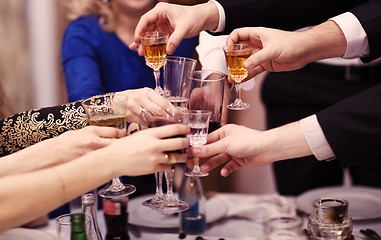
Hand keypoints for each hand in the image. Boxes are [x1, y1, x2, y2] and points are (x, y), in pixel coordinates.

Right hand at [0, 126, 125, 176]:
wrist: (45, 158)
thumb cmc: (58, 146)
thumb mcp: (76, 134)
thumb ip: (91, 134)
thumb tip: (104, 135)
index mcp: (90, 131)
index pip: (115, 131)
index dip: (124, 134)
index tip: (128, 136)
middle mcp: (93, 142)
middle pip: (119, 142)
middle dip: (126, 145)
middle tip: (132, 147)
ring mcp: (93, 154)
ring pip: (114, 154)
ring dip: (121, 155)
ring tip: (125, 157)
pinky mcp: (90, 165)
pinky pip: (105, 164)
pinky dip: (111, 164)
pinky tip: (114, 166)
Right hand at [106, 124, 190, 175]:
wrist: (113, 160)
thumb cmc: (123, 146)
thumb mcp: (139, 134)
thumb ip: (153, 134)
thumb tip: (167, 132)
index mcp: (151, 134)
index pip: (175, 129)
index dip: (185, 129)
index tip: (188, 130)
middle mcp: (155, 145)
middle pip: (180, 142)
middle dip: (187, 142)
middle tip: (187, 142)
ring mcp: (155, 158)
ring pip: (178, 157)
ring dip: (182, 156)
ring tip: (182, 154)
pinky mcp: (154, 169)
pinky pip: (169, 167)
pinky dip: (170, 165)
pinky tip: (169, 162)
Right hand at [117, 88, 173, 125]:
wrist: (113, 102)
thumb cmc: (131, 99)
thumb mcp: (143, 95)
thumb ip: (155, 101)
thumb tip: (172, 111)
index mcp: (147, 92)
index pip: (164, 102)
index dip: (173, 110)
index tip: (179, 116)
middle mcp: (141, 97)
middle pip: (159, 111)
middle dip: (168, 119)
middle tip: (175, 125)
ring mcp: (134, 106)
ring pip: (151, 118)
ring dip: (160, 124)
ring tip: (167, 129)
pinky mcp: (129, 115)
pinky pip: (143, 123)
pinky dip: (150, 127)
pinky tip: (154, 130)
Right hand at [129, 2, 218, 54]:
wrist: (202, 18)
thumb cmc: (193, 18)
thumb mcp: (184, 28)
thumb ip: (176, 39)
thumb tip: (168, 51)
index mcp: (161, 10)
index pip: (146, 20)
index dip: (139, 30)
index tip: (137, 40)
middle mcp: (159, 16)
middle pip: (146, 28)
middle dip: (142, 40)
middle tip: (138, 51)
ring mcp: (162, 23)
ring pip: (150, 34)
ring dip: (146, 44)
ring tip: (141, 54)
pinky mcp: (166, 30)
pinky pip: (157, 38)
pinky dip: (154, 45)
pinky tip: (149, 53)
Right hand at [191, 122, 312, 176]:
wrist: (266, 148)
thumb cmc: (248, 141)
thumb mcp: (225, 145)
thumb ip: (209, 149)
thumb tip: (194, 150)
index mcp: (224, 132)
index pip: (207, 140)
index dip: (197, 147)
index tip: (188, 154)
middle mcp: (228, 141)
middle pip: (212, 150)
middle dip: (203, 158)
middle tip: (192, 164)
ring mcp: (234, 150)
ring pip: (219, 159)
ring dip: (212, 164)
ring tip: (204, 170)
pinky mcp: (240, 160)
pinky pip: (230, 165)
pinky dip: (226, 169)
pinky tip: (224, 172)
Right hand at [227, 21, 346, 77]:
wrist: (305, 51)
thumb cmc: (292, 43)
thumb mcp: (272, 50)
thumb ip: (258, 58)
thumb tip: (245, 65)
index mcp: (257, 35)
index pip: (238, 34)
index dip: (231, 41)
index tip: (229, 50)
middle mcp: (257, 44)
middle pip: (239, 50)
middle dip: (232, 58)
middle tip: (229, 66)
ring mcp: (261, 55)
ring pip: (245, 62)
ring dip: (238, 69)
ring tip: (233, 77)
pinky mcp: (265, 64)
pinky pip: (253, 70)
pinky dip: (247, 75)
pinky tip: (242, 79)